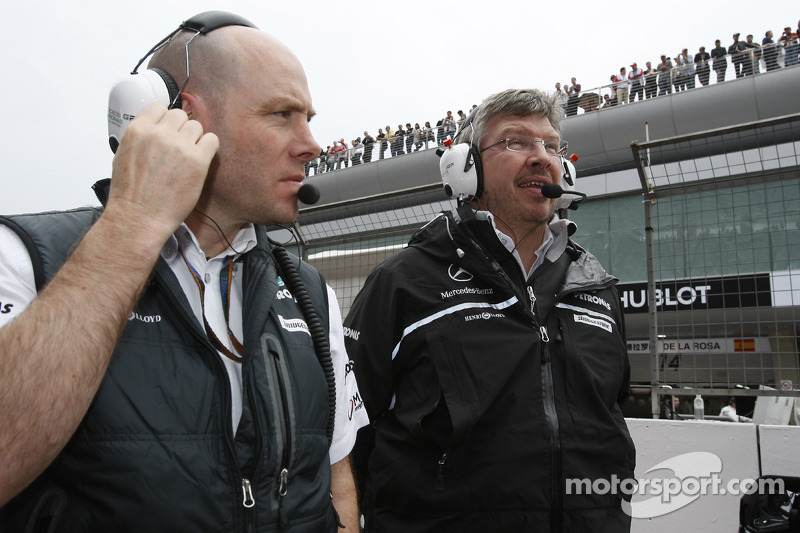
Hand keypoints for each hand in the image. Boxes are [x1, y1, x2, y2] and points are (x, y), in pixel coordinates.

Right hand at [105, 103, 218, 241]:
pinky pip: (212, 140)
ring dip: (195, 139)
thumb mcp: (123, 155)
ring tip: (188, 157)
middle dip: (180, 129)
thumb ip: (140, 138)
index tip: (168, 130)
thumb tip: (153, 130)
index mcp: (138, 131)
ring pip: (197, 126)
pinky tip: (201, 159)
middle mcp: (159, 134)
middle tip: (179, 147)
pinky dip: (209, 147)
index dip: (165, 120)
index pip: (159, 108)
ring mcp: (179, 146)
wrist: (139, 218)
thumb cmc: (130, 195)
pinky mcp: (198, 160)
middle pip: (180, 115)